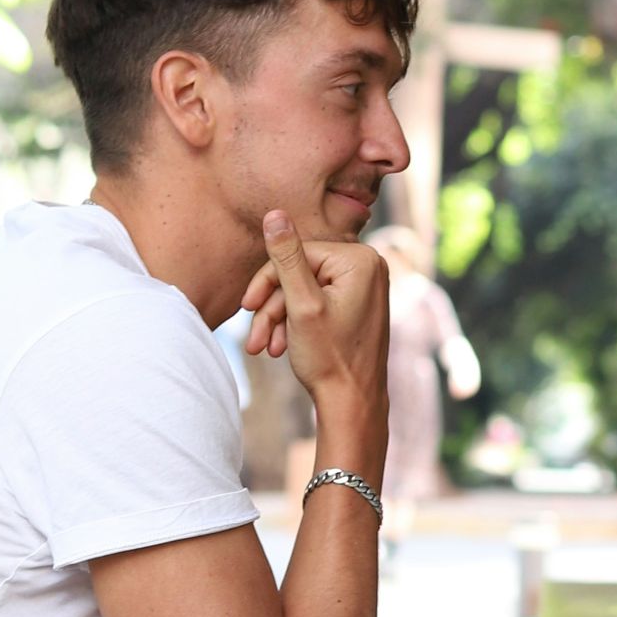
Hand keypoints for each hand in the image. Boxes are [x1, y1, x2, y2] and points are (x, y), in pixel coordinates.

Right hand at [241, 211, 389, 411]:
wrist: (353, 403)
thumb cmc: (330, 358)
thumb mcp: (300, 305)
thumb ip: (286, 257)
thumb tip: (274, 213)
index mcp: (361, 260)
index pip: (298, 254)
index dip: (267, 281)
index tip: (246, 307)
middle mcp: (369, 267)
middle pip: (300, 273)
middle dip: (273, 307)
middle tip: (254, 340)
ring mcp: (365, 287)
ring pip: (305, 291)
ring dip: (279, 319)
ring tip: (264, 349)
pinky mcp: (358, 304)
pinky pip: (317, 302)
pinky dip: (296, 323)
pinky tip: (282, 347)